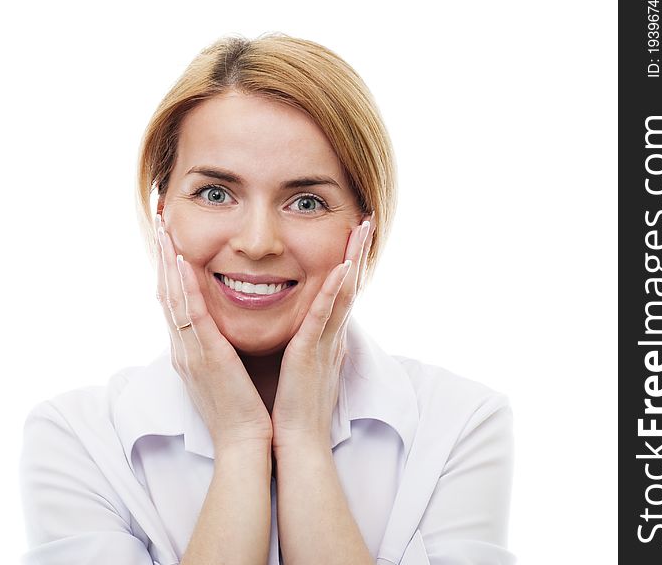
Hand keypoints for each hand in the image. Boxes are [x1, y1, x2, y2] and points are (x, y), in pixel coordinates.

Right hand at [154, 215, 272, 455]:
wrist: (244, 443)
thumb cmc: (240, 408)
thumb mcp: (223, 371)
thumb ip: (217, 345)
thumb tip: (219, 326)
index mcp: (187, 349)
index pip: (172, 299)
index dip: (167, 266)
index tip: (167, 236)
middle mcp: (182, 346)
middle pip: (165, 290)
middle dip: (161, 253)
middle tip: (157, 218)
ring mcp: (189, 351)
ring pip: (172, 296)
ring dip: (167, 259)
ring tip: (163, 227)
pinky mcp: (205, 356)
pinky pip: (192, 315)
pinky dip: (185, 286)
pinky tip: (182, 261)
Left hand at [270, 214, 374, 451]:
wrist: (294, 442)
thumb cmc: (293, 407)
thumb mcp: (300, 366)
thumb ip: (304, 344)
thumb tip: (303, 330)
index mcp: (324, 338)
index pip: (339, 293)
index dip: (349, 263)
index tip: (354, 236)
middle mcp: (330, 336)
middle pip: (349, 285)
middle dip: (358, 252)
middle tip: (367, 220)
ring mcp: (324, 343)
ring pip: (343, 293)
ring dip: (353, 260)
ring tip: (362, 230)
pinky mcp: (311, 353)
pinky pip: (323, 317)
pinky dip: (334, 292)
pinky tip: (342, 268)